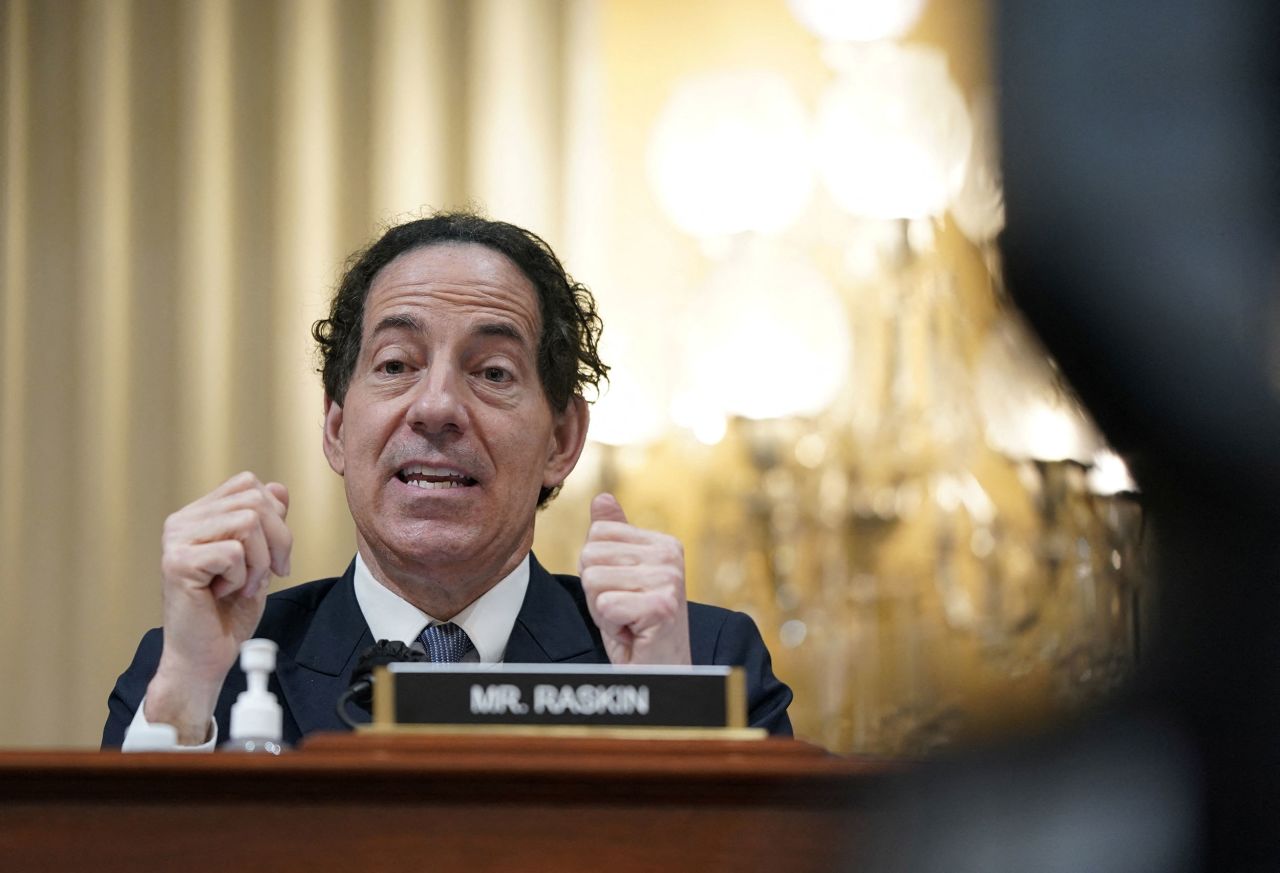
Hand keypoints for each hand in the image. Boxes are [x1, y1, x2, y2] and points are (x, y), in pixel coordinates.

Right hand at [144, 472, 291, 742]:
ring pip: (247, 521)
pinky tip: (224, 593)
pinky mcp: (178, 562)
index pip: (248, 485)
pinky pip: (234, 552)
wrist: (205, 657)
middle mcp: (182, 522)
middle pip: (253, 500)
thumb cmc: (227, 613)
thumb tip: (278, 489)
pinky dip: (242, 577)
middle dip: (278, 539)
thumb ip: (266, 524)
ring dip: (259, 561)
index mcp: (198, 515)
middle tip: (269, 573)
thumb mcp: (258, 560)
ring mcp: (176, 540)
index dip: (275, 516)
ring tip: (243, 585)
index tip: (275, 556)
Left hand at [579, 493, 690, 665]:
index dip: (596, 568)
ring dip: (602, 609)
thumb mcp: (621, 576)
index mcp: (662, 543)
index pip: (597, 534)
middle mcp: (670, 555)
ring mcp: (669, 580)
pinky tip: (632, 632)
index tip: (621, 591)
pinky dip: (610, 625)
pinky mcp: (662, 606)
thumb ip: (615, 536)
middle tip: (623, 610)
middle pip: (591, 555)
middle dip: (596, 590)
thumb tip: (602, 498)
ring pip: (593, 580)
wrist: (659, 670)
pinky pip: (605, 605)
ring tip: (627, 620)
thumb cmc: (637, 626)